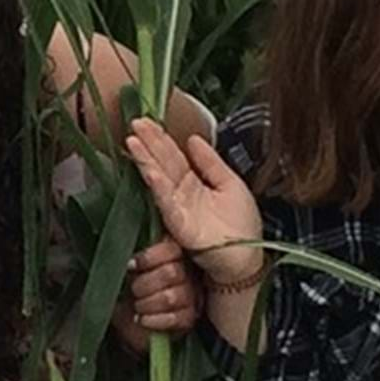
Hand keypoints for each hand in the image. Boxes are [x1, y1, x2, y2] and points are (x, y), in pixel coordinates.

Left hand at [109, 238, 199, 354]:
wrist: (128, 322)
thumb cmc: (128, 291)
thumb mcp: (128, 271)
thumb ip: (133, 259)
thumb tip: (128, 257)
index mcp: (173, 256)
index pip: (171, 249)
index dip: (148, 258)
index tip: (131, 266)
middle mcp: (187, 274)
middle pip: (171, 273)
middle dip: (145, 283)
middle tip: (133, 290)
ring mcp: (191, 297)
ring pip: (171, 297)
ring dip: (147, 303)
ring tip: (137, 306)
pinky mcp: (188, 319)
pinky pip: (174, 318)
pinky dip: (152, 319)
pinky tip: (142, 319)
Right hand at [124, 118, 262, 283]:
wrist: (246, 260)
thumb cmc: (241, 228)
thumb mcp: (231, 184)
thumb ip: (211, 162)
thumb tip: (193, 138)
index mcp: (193, 183)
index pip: (173, 155)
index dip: (161, 138)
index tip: (147, 120)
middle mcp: (181, 193)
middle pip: (162, 162)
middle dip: (148, 142)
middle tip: (134, 123)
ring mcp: (177, 208)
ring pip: (159, 178)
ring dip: (145, 160)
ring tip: (133, 141)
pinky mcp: (179, 224)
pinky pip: (166, 201)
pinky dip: (158, 185)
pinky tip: (149, 170)